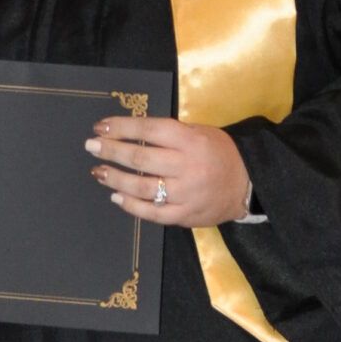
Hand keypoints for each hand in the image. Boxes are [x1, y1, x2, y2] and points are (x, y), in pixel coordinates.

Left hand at [85, 116, 250, 226]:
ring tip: (98, 172)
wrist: (249, 184)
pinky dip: (131, 205)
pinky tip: (116, 196)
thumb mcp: (200, 133)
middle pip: (140, 159)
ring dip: (115, 179)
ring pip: (142, 188)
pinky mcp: (185, 215)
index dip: (122, 128)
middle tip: (91, 147)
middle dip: (111, 151)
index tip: (101, 126)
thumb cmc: (220, 153)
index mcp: (191, 141)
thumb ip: (169, 134)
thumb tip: (129, 132)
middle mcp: (187, 166)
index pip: (149, 131)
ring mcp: (186, 194)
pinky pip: (152, 212)